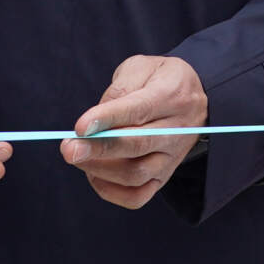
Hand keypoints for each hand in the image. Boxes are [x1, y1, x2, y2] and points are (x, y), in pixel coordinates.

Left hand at [63, 55, 208, 208]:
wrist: (194, 96)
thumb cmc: (159, 80)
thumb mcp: (143, 67)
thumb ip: (120, 88)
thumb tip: (95, 121)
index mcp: (172, 95)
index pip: (139, 110)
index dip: (107, 119)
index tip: (80, 127)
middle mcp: (178, 128)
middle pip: (138, 145)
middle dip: (98, 149)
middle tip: (68, 148)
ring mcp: (173, 156)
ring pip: (136, 174)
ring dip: (100, 169)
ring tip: (77, 155)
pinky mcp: (165, 175)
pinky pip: (138, 196)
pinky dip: (111, 191)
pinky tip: (94, 175)